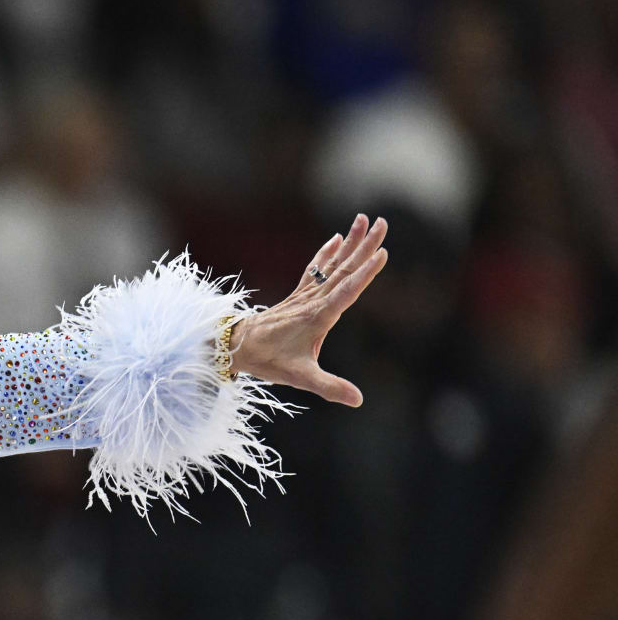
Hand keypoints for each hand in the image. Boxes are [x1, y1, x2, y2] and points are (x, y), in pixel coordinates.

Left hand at [230, 213, 388, 406]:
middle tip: (383, 222)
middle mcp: (314, 301)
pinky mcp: (298, 297)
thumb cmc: (270, 361)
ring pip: (331, 265)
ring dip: (349, 243)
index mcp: (319, 316)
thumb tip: (358, 400)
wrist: (237, 347)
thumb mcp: (301, 377)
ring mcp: (305, 296)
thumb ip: (330, 387)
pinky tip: (335, 239)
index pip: (347, 290)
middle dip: (364, 246)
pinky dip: (326, 254)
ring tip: (363, 219)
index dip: (365, 273)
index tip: (381, 252)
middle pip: (344, 269)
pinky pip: (315, 270)